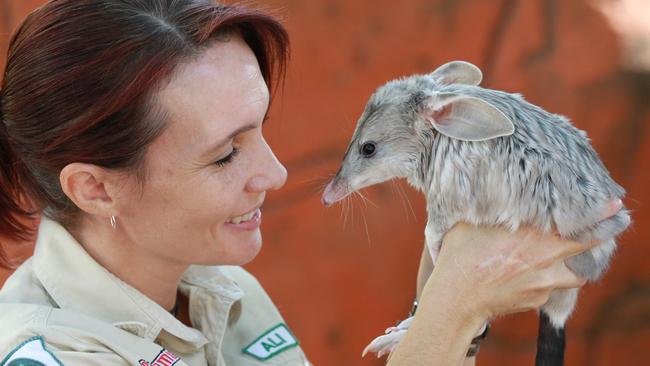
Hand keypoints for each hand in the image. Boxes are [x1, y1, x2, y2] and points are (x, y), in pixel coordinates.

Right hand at [429, 199, 622, 320]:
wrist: (457, 297)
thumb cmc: (459, 256)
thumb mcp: (471, 222)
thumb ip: (491, 207)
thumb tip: (495, 189)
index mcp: (531, 232)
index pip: (576, 219)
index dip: (597, 212)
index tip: (613, 205)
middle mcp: (545, 256)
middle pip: (586, 244)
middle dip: (599, 234)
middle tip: (611, 224)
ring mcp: (545, 281)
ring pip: (576, 273)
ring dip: (575, 265)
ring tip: (566, 258)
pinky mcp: (538, 300)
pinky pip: (552, 288)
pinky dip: (547, 282)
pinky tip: (529, 277)